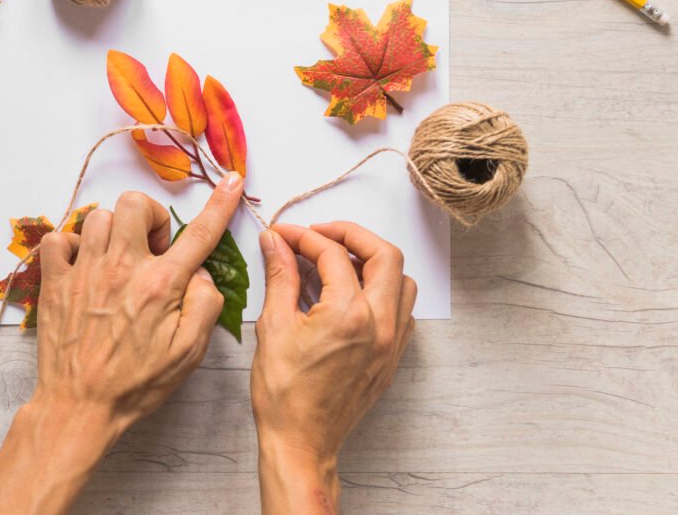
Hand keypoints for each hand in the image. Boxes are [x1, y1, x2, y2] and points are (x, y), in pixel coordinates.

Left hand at [0, 174, 243, 514]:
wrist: (79, 407)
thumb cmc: (136, 384)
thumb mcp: (188, 354)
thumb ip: (205, 306)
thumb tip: (201, 274)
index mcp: (160, 285)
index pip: (199, 234)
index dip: (220, 204)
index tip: (231, 181)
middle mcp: (121, 268)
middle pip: (135, 203)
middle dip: (149, 217)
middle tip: (152, 249)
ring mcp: (83, 271)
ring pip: (96, 215)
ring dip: (112, 230)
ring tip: (117, 258)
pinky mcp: (54, 282)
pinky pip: (58, 237)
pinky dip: (70, 243)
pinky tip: (82, 264)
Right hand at [251, 222, 416, 513]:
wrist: (301, 442)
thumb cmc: (284, 394)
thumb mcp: (274, 327)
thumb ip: (280, 276)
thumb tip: (276, 243)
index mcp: (350, 314)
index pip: (333, 254)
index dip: (304, 237)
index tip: (283, 234)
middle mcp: (381, 324)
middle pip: (384, 255)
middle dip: (351, 235)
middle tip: (319, 234)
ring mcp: (393, 342)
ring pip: (402, 281)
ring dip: (374, 262)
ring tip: (339, 261)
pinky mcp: (392, 358)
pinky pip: (403, 310)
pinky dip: (384, 291)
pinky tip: (354, 294)